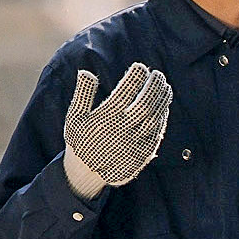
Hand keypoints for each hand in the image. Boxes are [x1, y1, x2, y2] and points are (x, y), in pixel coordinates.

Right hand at [62, 62, 172, 199]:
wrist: (87, 172)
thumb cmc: (81, 138)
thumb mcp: (75, 117)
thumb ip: (82, 95)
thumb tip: (85, 71)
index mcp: (104, 120)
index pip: (124, 94)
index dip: (134, 78)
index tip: (140, 66)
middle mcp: (121, 132)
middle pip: (144, 105)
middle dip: (153, 87)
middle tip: (157, 73)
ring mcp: (135, 143)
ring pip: (154, 118)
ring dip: (161, 99)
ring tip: (163, 84)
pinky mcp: (143, 153)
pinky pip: (157, 131)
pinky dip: (162, 115)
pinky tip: (163, 103)